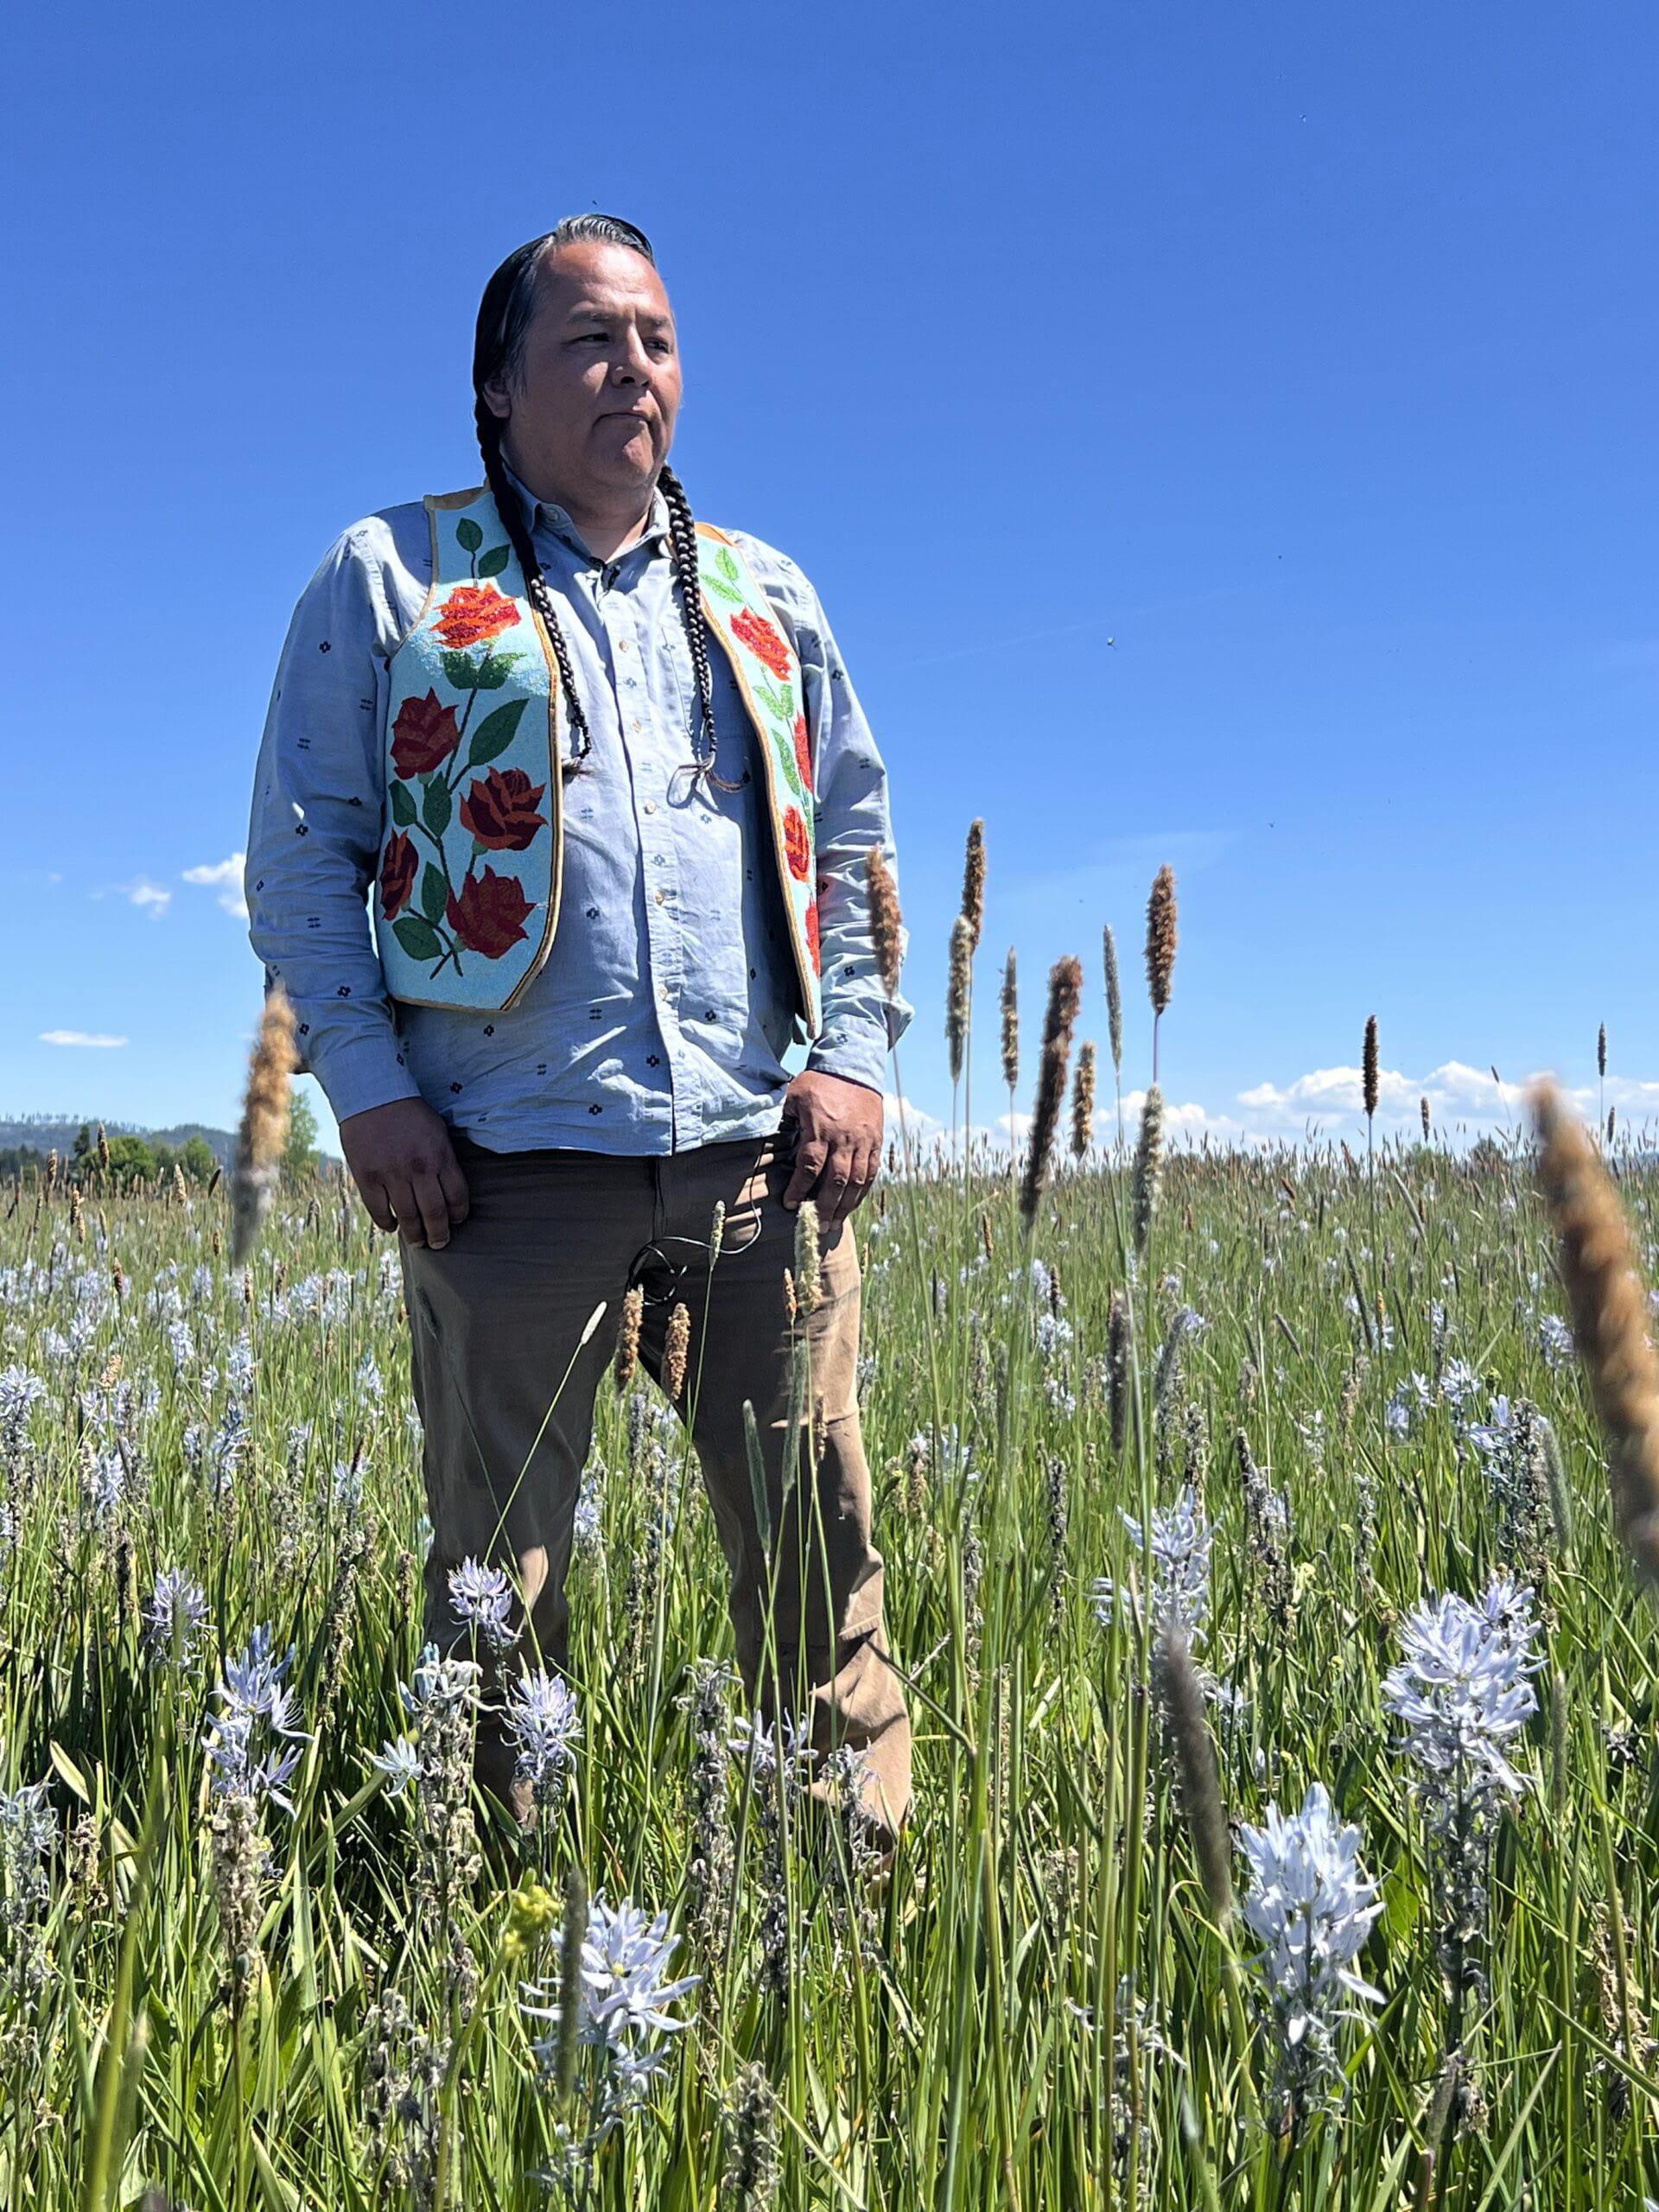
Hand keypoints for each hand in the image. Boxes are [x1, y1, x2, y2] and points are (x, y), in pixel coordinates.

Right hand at [339, 1098, 469, 1248]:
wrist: (373, 1095)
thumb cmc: (409, 1113)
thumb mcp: (438, 1131)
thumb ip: (445, 1160)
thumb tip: (450, 1191)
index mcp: (440, 1156)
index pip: (457, 1197)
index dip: (459, 1215)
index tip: (457, 1221)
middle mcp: (418, 1169)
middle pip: (435, 1213)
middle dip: (439, 1234)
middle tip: (439, 1243)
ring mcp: (391, 1174)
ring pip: (408, 1217)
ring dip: (415, 1234)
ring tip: (418, 1241)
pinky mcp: (367, 1177)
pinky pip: (379, 1211)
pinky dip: (387, 1224)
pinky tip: (392, 1226)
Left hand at [779, 1071, 883, 1225]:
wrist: (855, 1066)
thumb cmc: (819, 1082)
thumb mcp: (794, 1095)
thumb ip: (785, 1119)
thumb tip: (774, 1141)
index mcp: (820, 1128)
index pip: (810, 1166)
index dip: (800, 1188)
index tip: (792, 1205)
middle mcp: (844, 1138)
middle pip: (836, 1181)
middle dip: (825, 1207)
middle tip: (816, 1226)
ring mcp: (863, 1141)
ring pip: (856, 1181)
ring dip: (845, 1206)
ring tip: (834, 1223)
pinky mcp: (875, 1142)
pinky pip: (871, 1173)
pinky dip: (862, 1192)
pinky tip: (852, 1205)